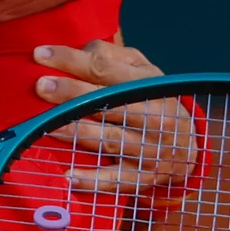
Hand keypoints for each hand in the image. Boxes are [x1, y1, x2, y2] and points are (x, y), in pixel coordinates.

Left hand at [30, 42, 196, 193]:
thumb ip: (113, 58)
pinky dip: (92, 180)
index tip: (41, 54)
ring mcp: (147, 149)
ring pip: (108, 139)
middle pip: (106, 103)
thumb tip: (80, 50)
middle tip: (41, 86)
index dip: (73, 61)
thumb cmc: (155, 101)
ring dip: (76, 133)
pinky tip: (68, 176)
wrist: (188, 147)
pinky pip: (114, 180)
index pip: (106, 70)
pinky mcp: (141, 176)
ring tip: (48, 125)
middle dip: (72, 94)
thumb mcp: (144, 72)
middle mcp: (152, 117)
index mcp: (149, 85)